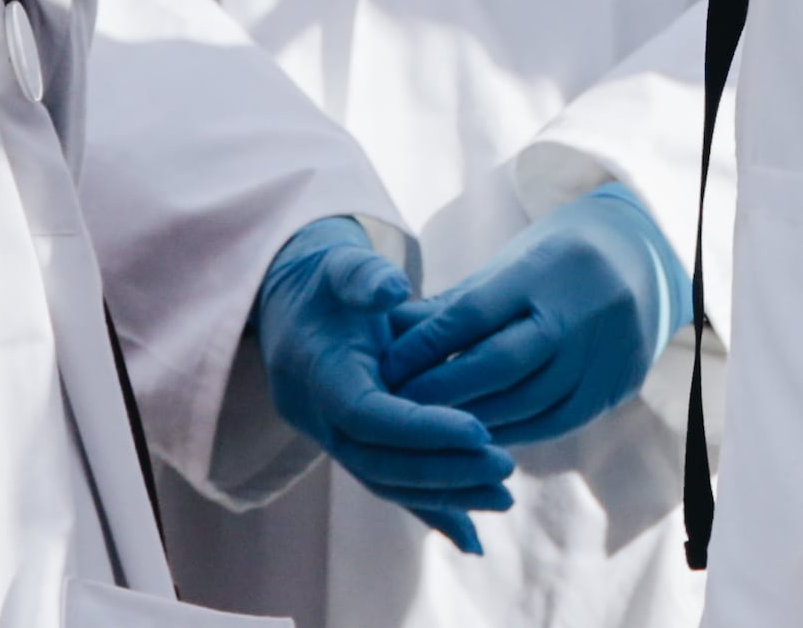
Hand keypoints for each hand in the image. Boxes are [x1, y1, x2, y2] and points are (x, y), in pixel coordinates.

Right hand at [254, 219, 511, 550]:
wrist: (297, 305)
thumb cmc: (329, 280)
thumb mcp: (342, 263)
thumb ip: (364, 275)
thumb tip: (393, 289)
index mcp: (319, 376)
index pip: (371, 417)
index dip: (423, 428)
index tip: (479, 431)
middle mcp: (322, 421)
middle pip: (381, 463)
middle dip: (444, 470)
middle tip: (505, 467)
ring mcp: (335, 442)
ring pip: (388, 483)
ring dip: (446, 496)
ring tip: (505, 498)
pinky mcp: (355, 450)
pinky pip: (391, 487)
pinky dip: (431, 511)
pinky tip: (473, 538)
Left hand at [392, 186, 692, 449]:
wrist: (639, 262)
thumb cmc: (553, 264)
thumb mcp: (507, 268)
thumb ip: (451, 305)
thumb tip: (385, 336)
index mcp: (547, 268)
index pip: (474, 315)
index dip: (425, 347)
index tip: (385, 369)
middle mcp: (583, 309)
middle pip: (500, 364)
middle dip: (442, 392)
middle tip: (396, 409)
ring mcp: (607, 350)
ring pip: (526, 401)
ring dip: (472, 421)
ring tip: (427, 431)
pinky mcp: (618, 385)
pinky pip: (555, 422)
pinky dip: (512, 431)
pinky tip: (479, 437)